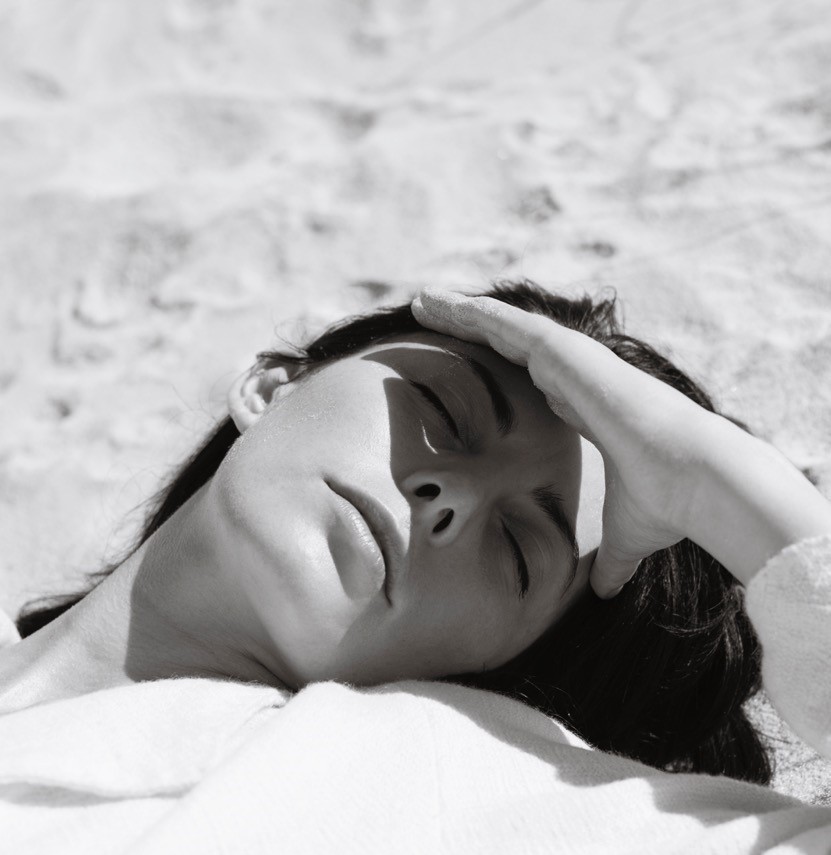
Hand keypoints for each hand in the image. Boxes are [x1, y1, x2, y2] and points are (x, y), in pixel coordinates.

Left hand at [411, 288, 826, 597]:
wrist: (694, 481)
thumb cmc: (664, 504)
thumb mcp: (626, 534)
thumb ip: (611, 559)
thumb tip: (604, 592)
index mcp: (583, 406)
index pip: (532, 378)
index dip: (501, 366)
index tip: (472, 365)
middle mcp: (575, 377)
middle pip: (509, 344)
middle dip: (470, 329)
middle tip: (429, 317)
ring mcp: (571, 360)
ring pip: (502, 326)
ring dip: (460, 312)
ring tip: (419, 301)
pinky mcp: (567, 352)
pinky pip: (506, 324)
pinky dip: (470, 311)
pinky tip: (437, 304)